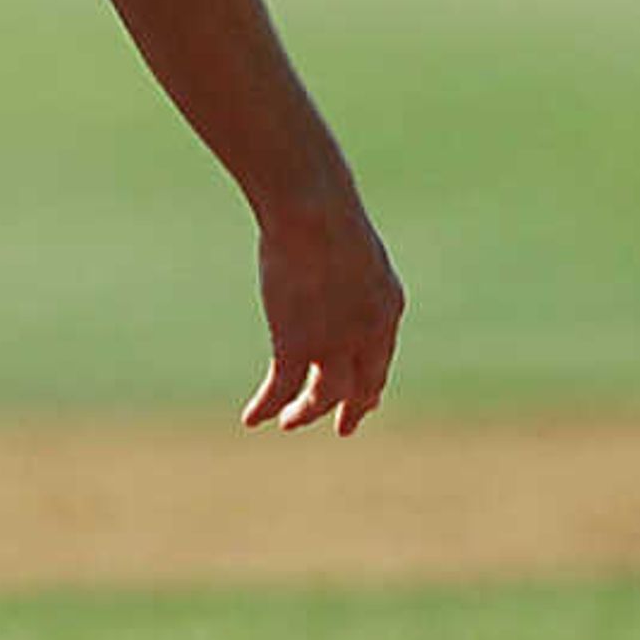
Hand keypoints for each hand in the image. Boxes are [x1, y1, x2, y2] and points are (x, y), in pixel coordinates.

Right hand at [242, 189, 403, 436]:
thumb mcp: (351, 244)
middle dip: (353, 409)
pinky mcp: (296, 345)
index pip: (381, 359)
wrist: (313, 211)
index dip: (371, 384)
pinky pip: (281, 389)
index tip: (365, 401)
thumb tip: (331, 266)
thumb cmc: (327, 211)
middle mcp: (367, 334)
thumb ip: (348, 271)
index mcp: (387, 307)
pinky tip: (252, 417)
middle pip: (363, 386)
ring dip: (306, 414)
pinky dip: (267, 406)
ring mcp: (333, 343)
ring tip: (290, 423)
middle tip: (345, 428)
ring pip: (324, 396)